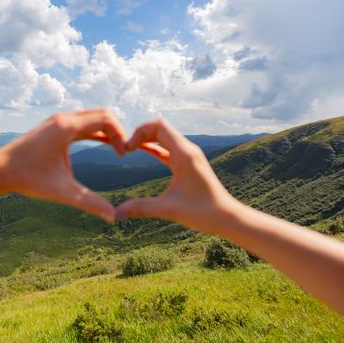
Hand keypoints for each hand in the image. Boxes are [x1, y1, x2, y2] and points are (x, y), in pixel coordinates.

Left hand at [0, 109, 125, 221]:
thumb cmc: (27, 178)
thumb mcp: (62, 191)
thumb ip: (89, 202)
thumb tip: (112, 216)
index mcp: (66, 127)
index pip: (105, 119)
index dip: (120, 135)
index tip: (122, 155)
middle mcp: (62, 119)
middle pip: (101, 114)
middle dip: (116, 131)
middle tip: (122, 152)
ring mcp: (57, 121)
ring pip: (91, 117)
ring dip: (106, 130)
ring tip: (116, 149)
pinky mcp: (53, 127)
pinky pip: (81, 123)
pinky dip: (94, 132)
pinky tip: (100, 145)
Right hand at [116, 119, 238, 232]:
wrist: (227, 217)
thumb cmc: (204, 213)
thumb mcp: (169, 210)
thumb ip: (141, 208)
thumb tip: (116, 214)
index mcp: (184, 155)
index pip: (158, 126)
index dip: (139, 132)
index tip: (127, 150)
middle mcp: (188, 150)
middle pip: (159, 127)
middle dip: (139, 133)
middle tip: (124, 149)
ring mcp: (189, 155)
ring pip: (164, 136)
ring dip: (146, 139)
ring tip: (128, 149)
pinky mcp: (188, 163)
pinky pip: (167, 148)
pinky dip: (153, 147)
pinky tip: (141, 151)